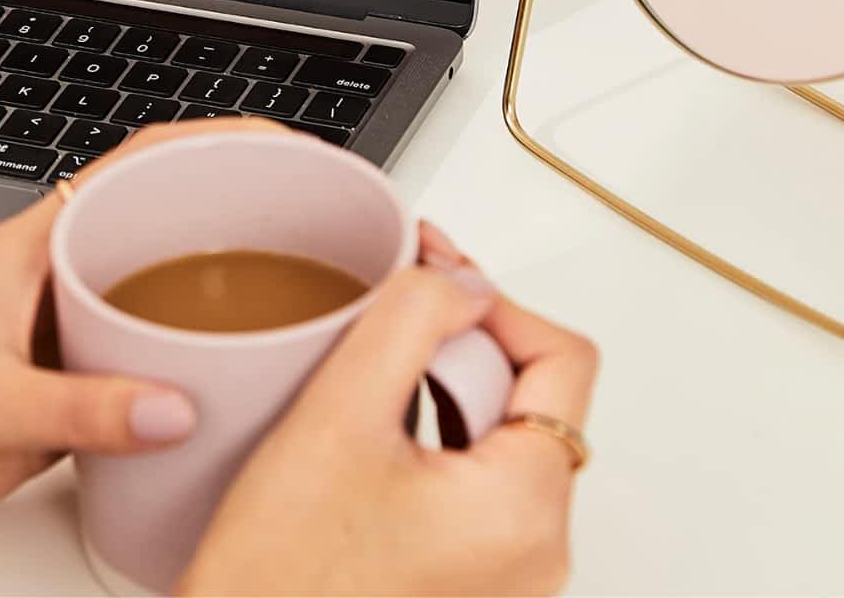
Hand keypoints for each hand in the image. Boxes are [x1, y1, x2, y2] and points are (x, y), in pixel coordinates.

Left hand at [0, 119, 288, 571]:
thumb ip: (80, 408)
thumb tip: (172, 405)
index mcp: (23, 252)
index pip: (124, 170)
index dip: (198, 146)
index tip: (266, 145)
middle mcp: (40, 289)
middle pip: (145, 235)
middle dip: (218, 225)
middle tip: (298, 233)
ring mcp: (46, 348)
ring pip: (143, 311)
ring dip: (200, 313)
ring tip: (275, 318)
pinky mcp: (48, 410)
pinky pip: (129, 384)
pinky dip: (174, 389)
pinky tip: (213, 406)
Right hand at [179, 222, 598, 595]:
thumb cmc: (279, 574)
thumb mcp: (338, 413)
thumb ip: (412, 321)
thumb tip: (466, 280)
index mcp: (527, 511)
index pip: (563, 358)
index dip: (492, 299)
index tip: (428, 276)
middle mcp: (538, 554)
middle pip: (532, 397)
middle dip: (459, 345)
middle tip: (380, 327)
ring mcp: (509, 577)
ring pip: (500, 438)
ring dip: (441, 389)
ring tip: (363, 388)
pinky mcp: (473, 584)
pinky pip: (475, 485)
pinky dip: (431, 439)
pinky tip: (367, 439)